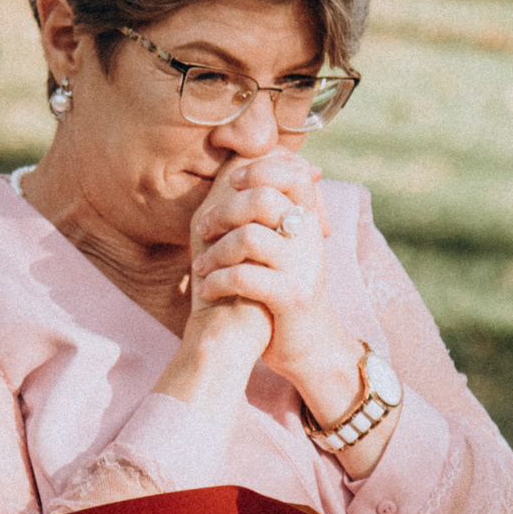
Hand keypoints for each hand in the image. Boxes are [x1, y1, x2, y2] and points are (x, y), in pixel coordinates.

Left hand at [189, 153, 349, 386]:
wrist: (306, 347)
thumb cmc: (279, 290)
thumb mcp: (279, 246)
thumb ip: (265, 210)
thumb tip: (239, 166)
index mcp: (309, 220)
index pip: (294, 173)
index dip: (258, 169)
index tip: (230, 184)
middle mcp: (311, 239)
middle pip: (264, 199)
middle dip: (222, 212)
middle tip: (203, 229)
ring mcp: (304, 268)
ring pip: (249, 237)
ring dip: (214, 252)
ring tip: (201, 267)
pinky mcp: (292, 297)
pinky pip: (245, 277)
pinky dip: (216, 282)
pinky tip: (207, 290)